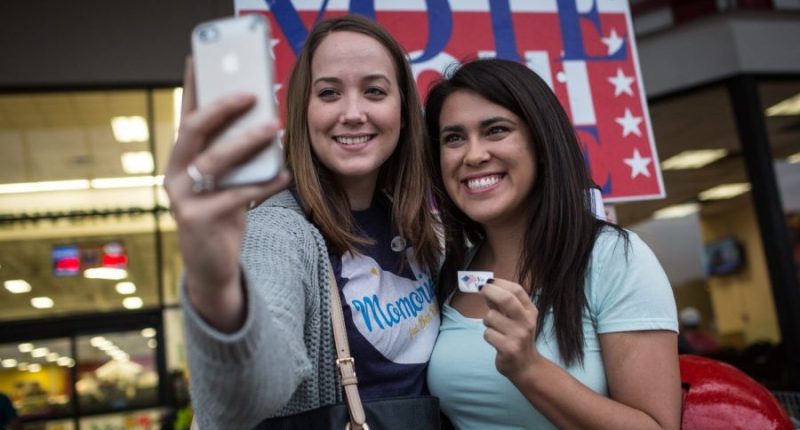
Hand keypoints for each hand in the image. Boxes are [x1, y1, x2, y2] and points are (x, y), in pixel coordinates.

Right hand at [164, 58, 290, 320]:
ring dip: (246, 143)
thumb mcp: (226, 181)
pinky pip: (237, 196)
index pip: (185, 115)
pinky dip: (264, 184)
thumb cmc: (223, 215)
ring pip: (215, 162)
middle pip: (194, 131)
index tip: (199, 57)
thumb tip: (266, 120)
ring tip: (273, 128)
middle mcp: (175, 174)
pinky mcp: (198, 220)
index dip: (191, 86)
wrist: (212, 266)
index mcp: (180, 159)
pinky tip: (284, 174)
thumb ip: (235, 155)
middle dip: (222, 108)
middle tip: (251, 93)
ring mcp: (182, 198)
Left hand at [480, 278, 540, 379]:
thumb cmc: (517, 337)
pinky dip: (488, 335)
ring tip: (495, 329)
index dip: (500, 283)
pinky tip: (496, 341)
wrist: (526, 366)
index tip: (488, 281)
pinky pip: (488, 334)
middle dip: (489, 291)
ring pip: (491, 317)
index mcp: (530, 311)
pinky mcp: (509, 348)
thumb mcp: (515, 318)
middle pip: (506, 299)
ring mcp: (519, 335)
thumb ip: (502, 304)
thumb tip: (486, 286)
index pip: (517, 290)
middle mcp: (527, 322)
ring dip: (487, 321)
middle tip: (480, 289)